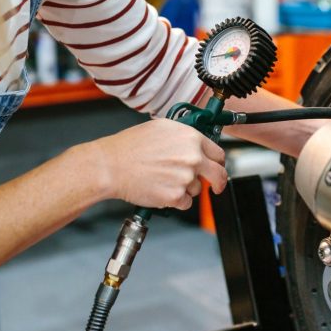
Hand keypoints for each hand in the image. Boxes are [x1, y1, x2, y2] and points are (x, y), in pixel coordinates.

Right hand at [92, 120, 227, 209]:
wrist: (112, 166)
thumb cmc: (130, 147)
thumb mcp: (161, 128)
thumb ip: (184, 136)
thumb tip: (196, 144)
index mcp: (190, 138)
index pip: (218, 153)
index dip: (218, 162)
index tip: (217, 167)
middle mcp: (192, 157)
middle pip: (218, 175)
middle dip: (218, 182)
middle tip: (216, 186)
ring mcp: (185, 178)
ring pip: (197, 189)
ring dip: (186, 188)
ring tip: (164, 180)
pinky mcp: (176, 196)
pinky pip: (185, 202)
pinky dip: (176, 200)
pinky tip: (161, 189)